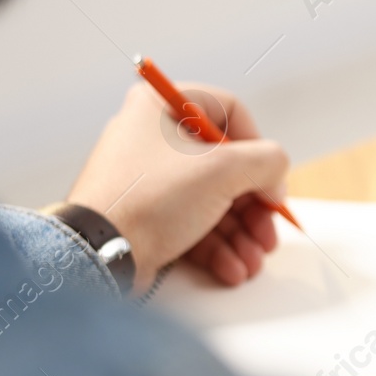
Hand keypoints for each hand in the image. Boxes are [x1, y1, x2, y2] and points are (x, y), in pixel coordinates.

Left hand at [66, 82, 289, 293]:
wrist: (98, 251)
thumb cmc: (151, 199)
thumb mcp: (224, 169)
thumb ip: (268, 161)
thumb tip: (277, 175)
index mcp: (161, 107)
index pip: (229, 112)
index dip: (258, 147)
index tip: (269, 179)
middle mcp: (152, 137)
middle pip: (227, 166)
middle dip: (255, 209)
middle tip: (268, 233)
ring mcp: (149, 179)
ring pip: (214, 201)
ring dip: (242, 235)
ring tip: (253, 261)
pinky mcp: (146, 214)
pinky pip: (193, 224)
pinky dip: (218, 248)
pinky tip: (232, 268)